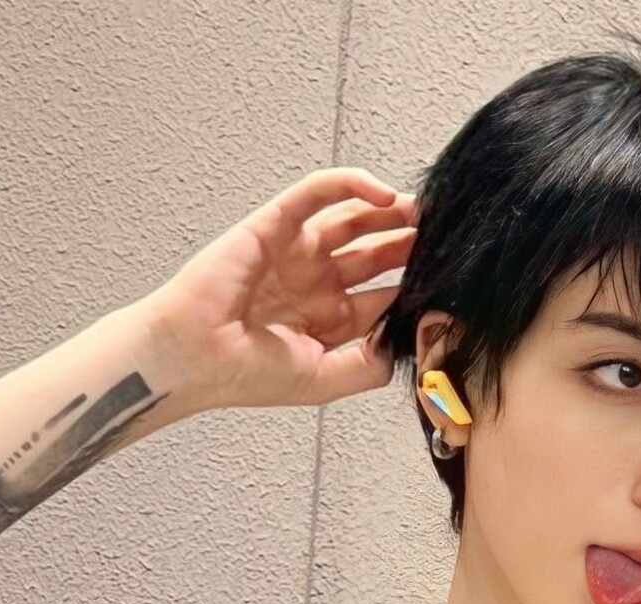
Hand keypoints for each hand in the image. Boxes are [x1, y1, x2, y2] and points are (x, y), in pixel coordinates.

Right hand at [136, 166, 419, 412]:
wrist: (193, 358)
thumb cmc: (244, 375)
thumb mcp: (322, 381)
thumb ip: (367, 367)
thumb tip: (405, 346)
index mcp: (328, 320)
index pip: (382, 295)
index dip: (414, 285)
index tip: (448, 280)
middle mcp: (314, 282)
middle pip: (374, 253)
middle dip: (408, 244)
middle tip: (444, 237)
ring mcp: (295, 251)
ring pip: (352, 219)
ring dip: (388, 212)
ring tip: (422, 212)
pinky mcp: (275, 224)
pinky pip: (317, 193)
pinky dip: (350, 185)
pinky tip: (384, 193)